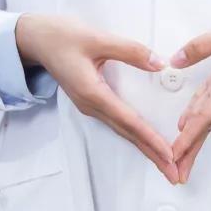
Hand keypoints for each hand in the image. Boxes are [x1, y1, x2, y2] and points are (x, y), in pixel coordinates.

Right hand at [16, 14, 178, 182]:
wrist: (36, 40)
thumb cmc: (61, 37)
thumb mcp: (96, 38)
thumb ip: (130, 51)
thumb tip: (159, 64)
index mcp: (92, 93)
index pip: (128, 120)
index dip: (150, 138)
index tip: (169, 154)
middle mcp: (90, 105)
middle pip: (127, 134)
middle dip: (152, 154)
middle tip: (174, 174)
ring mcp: (89, 106)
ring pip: (122, 131)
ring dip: (145, 148)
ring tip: (165, 163)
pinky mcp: (91, 101)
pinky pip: (117, 123)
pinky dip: (135, 135)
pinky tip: (146, 140)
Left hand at [170, 0, 210, 182]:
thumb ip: (203, 45)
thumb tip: (175, 60)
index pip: (207, 114)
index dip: (190, 135)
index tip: (175, 154)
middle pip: (207, 124)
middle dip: (191, 149)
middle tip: (176, 173)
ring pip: (208, 115)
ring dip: (193, 137)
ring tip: (178, 157)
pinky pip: (210, 100)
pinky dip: (196, 114)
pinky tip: (185, 123)